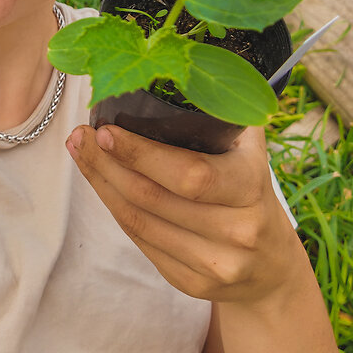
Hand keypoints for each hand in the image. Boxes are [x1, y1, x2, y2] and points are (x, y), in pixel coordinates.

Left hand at [64, 123, 302, 305]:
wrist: (272, 266)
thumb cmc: (251, 192)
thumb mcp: (251, 152)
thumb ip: (223, 114)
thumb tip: (181, 69)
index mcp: (251, 188)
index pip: (189, 174)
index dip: (141, 154)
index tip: (105, 129)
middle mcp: (236, 230)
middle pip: (152, 198)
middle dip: (107, 164)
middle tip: (80, 136)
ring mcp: (214, 263)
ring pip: (138, 221)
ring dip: (102, 184)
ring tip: (81, 153)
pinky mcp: (190, 283)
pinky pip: (140, 242)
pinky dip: (114, 209)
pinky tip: (102, 184)